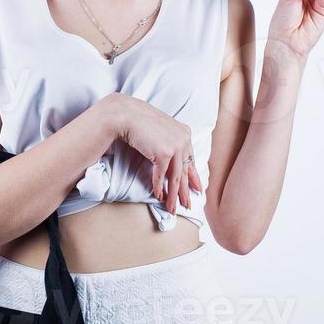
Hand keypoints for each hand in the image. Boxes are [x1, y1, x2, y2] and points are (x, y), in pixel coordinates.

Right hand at [108, 95, 202, 214]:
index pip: (190, 160)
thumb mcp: (160, 131)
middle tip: (188, 206)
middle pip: (185, 171)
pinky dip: (158, 187)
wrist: (126, 114)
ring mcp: (175, 146)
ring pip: (175, 177)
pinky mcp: (164, 153)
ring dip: (173, 196)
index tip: (198, 190)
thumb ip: (168, 142)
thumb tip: (170, 159)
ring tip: (172, 209)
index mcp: (184, 133)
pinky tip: (158, 196)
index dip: (194, 177)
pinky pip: (161, 176)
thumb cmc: (139, 122)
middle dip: (185, 191)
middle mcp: (183, 139)